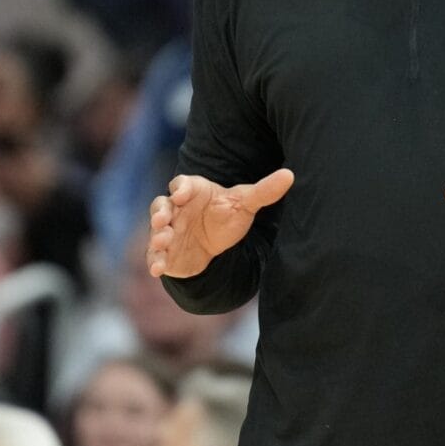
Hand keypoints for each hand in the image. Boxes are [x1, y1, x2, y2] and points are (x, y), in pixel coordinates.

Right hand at [147, 169, 293, 278]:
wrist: (215, 247)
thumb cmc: (227, 217)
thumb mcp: (246, 204)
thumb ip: (264, 190)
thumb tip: (290, 175)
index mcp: (192, 192)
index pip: (181, 184)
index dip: (180, 188)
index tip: (183, 194)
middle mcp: (175, 210)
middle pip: (161, 205)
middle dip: (160, 212)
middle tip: (162, 218)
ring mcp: (167, 231)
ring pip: (155, 230)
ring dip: (156, 235)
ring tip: (163, 239)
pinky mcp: (165, 253)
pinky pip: (154, 255)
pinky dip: (154, 261)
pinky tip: (157, 270)